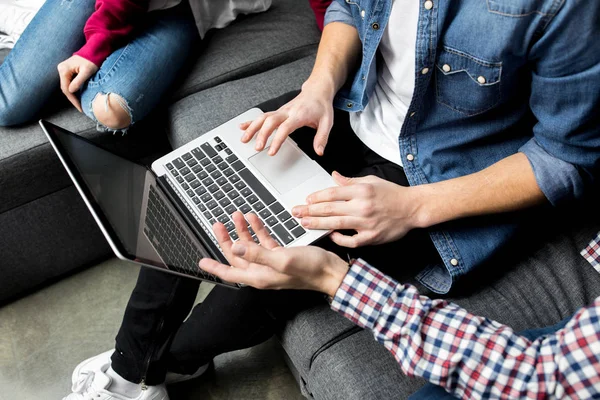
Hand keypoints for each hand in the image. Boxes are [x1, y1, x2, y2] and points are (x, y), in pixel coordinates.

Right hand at [57, 55, 98, 111]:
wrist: (93, 51)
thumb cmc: (91, 60)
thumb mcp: (87, 71)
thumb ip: (79, 81)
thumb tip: (71, 91)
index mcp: (64, 70)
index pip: (66, 88)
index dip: (72, 99)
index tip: (80, 107)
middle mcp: (61, 69)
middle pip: (65, 88)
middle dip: (72, 98)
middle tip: (80, 107)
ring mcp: (63, 69)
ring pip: (66, 86)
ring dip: (73, 95)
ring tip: (80, 103)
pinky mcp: (67, 70)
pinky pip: (68, 82)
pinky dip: (73, 89)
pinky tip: (78, 96)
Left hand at [199, 211, 348, 296]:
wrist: (331, 272)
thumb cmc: (310, 270)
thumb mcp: (280, 260)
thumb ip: (257, 254)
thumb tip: (235, 248)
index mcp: (259, 276)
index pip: (231, 272)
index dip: (214, 267)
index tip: (201, 262)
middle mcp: (263, 271)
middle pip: (237, 256)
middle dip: (226, 239)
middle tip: (218, 224)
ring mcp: (272, 263)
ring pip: (250, 247)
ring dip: (242, 231)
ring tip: (236, 215)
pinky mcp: (281, 256)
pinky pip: (264, 242)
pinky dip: (258, 230)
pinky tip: (254, 219)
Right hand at [238, 80, 334, 155]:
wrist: (317, 91)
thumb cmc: (321, 106)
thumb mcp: (327, 122)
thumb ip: (322, 138)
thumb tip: (319, 151)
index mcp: (299, 115)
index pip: (284, 128)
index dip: (277, 140)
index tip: (271, 151)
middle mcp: (287, 112)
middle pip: (270, 121)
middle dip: (261, 134)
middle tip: (257, 147)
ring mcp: (281, 111)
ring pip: (263, 117)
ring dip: (252, 128)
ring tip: (244, 139)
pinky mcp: (277, 111)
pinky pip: (262, 115)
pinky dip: (252, 121)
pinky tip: (243, 127)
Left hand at [292, 172, 424, 247]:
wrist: (413, 208)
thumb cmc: (392, 194)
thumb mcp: (371, 181)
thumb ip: (350, 181)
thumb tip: (333, 176)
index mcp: (361, 190)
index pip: (332, 193)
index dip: (316, 197)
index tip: (306, 200)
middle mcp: (362, 206)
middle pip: (330, 209)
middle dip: (310, 211)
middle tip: (295, 212)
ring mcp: (366, 223)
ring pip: (336, 224)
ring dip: (317, 224)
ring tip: (304, 223)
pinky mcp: (371, 238)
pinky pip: (350, 241)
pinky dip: (339, 239)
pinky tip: (330, 235)